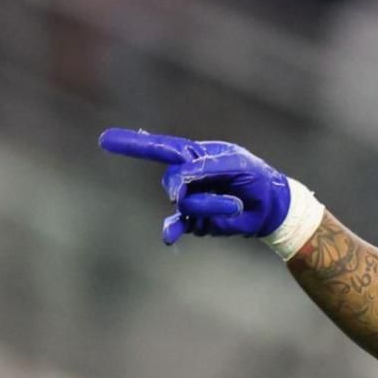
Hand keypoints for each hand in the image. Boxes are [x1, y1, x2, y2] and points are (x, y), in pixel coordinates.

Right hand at [99, 128, 292, 244]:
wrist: (273, 207)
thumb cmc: (257, 178)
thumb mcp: (238, 165)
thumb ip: (206, 168)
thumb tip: (177, 181)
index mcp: (194, 155)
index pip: (160, 148)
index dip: (134, 144)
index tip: (104, 139)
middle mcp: (187, 176)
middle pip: (173, 181)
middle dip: (193, 187)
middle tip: (228, 193)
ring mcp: (190, 199)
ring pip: (185, 205)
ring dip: (211, 206)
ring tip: (236, 205)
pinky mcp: (197, 221)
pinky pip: (179, 225)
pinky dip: (172, 230)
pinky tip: (168, 237)